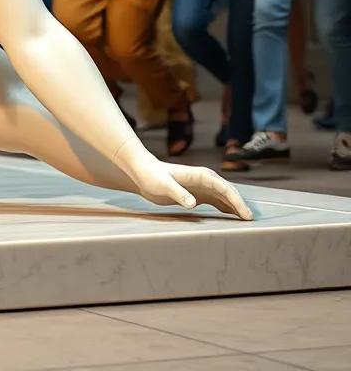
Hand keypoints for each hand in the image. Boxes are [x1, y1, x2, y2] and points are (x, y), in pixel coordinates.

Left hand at [117, 140, 251, 218]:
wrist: (141, 170)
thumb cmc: (151, 175)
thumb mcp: (163, 185)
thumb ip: (178, 193)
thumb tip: (192, 203)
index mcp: (200, 176)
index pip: (224, 188)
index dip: (236, 201)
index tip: (246, 215)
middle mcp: (204, 180)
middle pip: (228, 193)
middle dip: (241, 205)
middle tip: (252, 222)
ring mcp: (201, 187)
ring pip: (224, 198)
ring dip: (235, 207)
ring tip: (247, 222)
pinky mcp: (196, 194)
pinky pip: (216, 202)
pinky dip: (226, 209)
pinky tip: (232, 218)